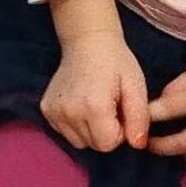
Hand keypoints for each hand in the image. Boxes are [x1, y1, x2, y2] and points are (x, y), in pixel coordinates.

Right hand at [42, 34, 150, 153]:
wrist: (87, 41)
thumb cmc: (116, 62)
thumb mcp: (136, 86)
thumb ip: (139, 118)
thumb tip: (138, 145)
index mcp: (93, 107)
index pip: (108, 145)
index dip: (120, 132)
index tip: (120, 111)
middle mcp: (69, 112)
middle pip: (94, 145)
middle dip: (106, 132)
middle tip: (110, 106)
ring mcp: (54, 112)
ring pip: (79, 142)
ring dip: (91, 130)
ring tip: (96, 105)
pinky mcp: (46, 110)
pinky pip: (65, 133)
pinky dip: (76, 125)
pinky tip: (82, 104)